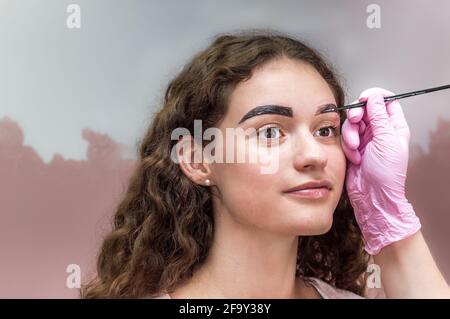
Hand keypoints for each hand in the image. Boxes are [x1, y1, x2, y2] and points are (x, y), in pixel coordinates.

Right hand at [341, 88, 420, 254]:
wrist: (372, 196)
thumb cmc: (386, 174)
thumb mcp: (385, 141)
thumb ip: (379, 116)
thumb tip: (375, 96)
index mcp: (394, 127)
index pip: (386, 101)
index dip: (373, 97)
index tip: (364, 99)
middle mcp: (379, 131)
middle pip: (364, 110)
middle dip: (357, 115)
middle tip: (356, 120)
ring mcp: (365, 140)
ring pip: (351, 124)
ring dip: (351, 135)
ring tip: (355, 149)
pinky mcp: (352, 148)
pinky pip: (344, 138)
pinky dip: (346, 146)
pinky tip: (354, 158)